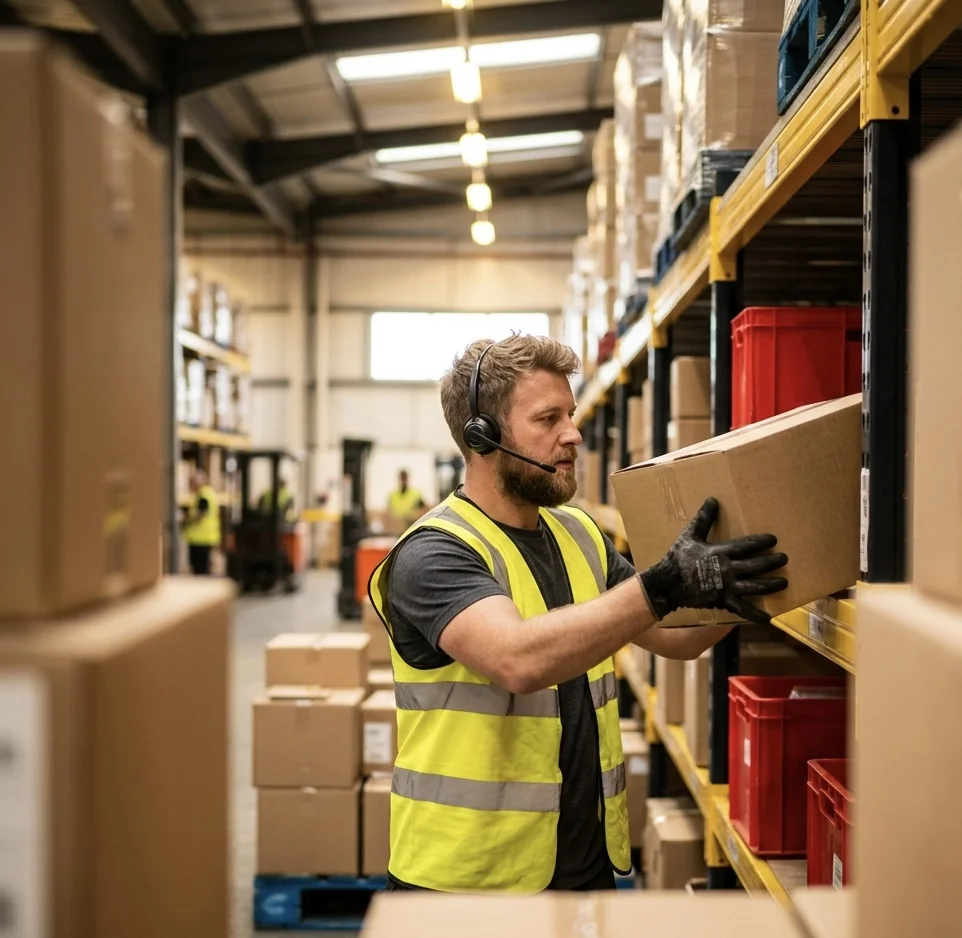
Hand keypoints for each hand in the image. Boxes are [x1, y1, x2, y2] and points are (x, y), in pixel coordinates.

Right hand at [638, 497, 787, 623]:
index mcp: (720, 552)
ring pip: (755, 587)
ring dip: (771, 585)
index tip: (773, 539)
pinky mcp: (723, 601)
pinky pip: (742, 609)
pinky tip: (768, 617)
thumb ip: (703, 518)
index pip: (747, 546)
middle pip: (756, 566)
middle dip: (772, 562)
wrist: (668, 584)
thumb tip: (712, 499)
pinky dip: (756, 614)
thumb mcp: (690, 535)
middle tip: (784, 559)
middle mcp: (727, 570)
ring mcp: (727, 587)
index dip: (762, 542)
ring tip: (783, 583)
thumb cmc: (678, 558)